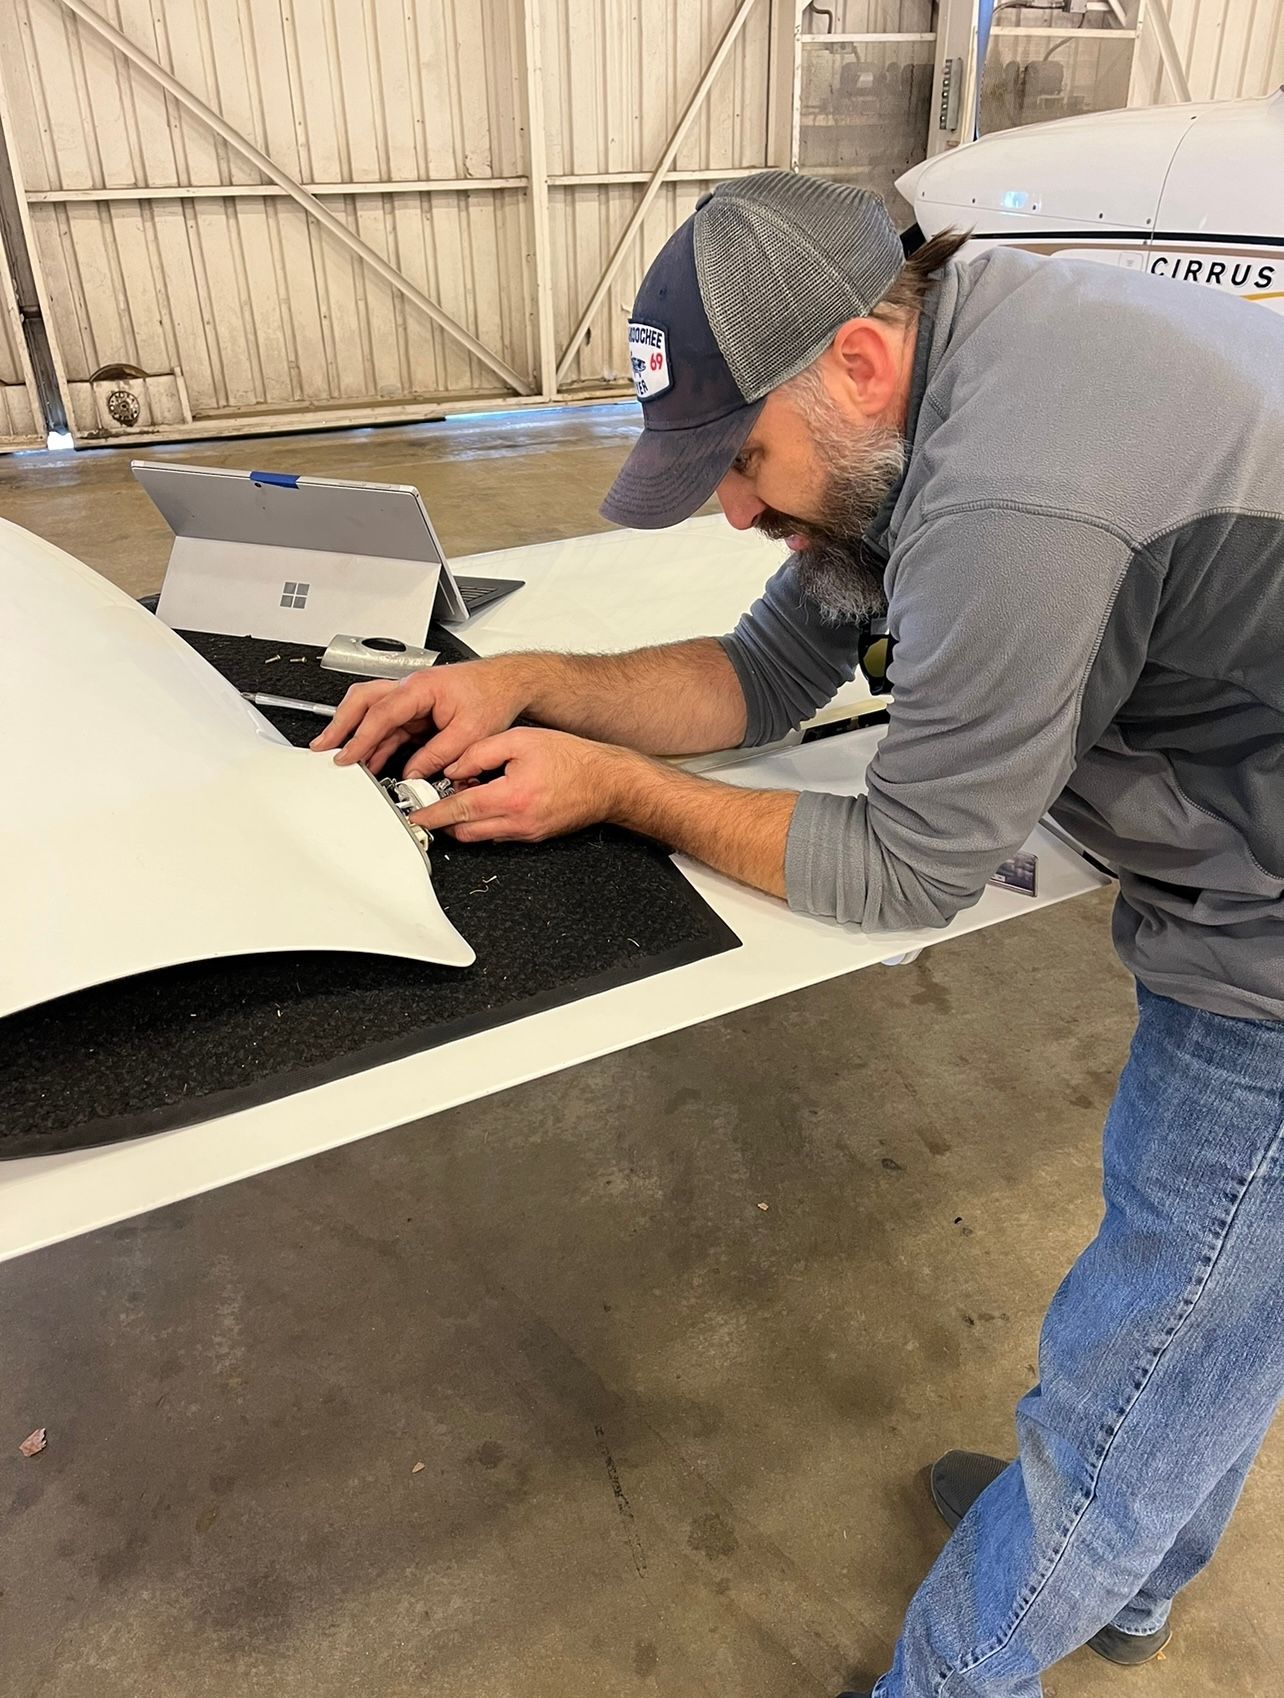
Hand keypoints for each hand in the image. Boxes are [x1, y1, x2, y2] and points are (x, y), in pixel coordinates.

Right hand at [309, 658, 530, 776]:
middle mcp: (410, 687)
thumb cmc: (493, 696)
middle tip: (323, 746)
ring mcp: (411, 697)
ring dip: (355, 732)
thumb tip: (415, 774)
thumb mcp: (470, 733)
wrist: (508, 683)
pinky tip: (369, 758)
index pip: (381, 713)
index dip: (361, 738)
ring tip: (339, 755)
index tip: (347, 756)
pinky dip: (376, 739)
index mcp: (420, 688)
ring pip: (371, 710)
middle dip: (340, 725)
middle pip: (363, 701)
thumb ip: (438, 755)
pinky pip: (389, 723)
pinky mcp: (416, 708)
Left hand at [407, 728, 642, 842]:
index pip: (459, 809)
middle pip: (465, 831)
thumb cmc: (574, 759)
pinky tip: (491, 799)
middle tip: (435, 800)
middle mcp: (517, 822)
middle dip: (445, 819)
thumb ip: (481, 751)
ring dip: (465, 820)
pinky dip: (485, 822)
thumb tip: (454, 765)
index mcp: (511, 796)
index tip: (415, 815)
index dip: (432, 813)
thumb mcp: (522, 740)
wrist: (609, 782)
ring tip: (469, 792)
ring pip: (480, 836)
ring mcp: (525, 833)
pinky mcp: (533, 836)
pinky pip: (498, 835)